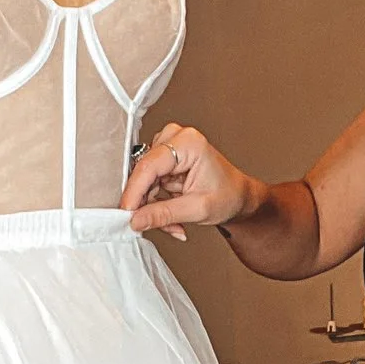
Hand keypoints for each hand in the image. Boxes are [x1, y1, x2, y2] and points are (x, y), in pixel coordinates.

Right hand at [120, 123, 255, 240]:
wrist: (238, 196)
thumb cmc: (228, 196)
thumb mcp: (197, 209)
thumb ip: (164, 214)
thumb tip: (136, 220)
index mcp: (188, 143)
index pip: (149, 166)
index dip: (134, 193)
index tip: (126, 215)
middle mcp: (175, 138)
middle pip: (144, 174)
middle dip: (148, 204)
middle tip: (160, 225)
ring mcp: (168, 146)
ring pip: (143, 181)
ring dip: (153, 206)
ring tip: (173, 222)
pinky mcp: (164, 158)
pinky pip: (148, 183)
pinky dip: (156, 203)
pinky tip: (170, 213)